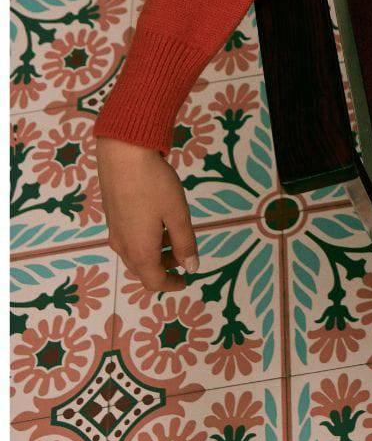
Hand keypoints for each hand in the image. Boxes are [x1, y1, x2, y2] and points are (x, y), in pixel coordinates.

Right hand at [96, 136, 198, 293]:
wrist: (122, 155)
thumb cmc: (155, 185)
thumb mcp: (177, 214)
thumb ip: (185, 243)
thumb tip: (191, 267)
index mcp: (139, 251)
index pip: (154, 281)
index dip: (171, 285)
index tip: (185, 281)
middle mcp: (122, 246)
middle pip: (143, 269)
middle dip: (164, 267)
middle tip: (184, 255)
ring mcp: (114, 231)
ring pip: (135, 254)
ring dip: (155, 253)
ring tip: (175, 235)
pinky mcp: (111, 217)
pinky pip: (129, 239)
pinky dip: (145, 240)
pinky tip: (159, 221)